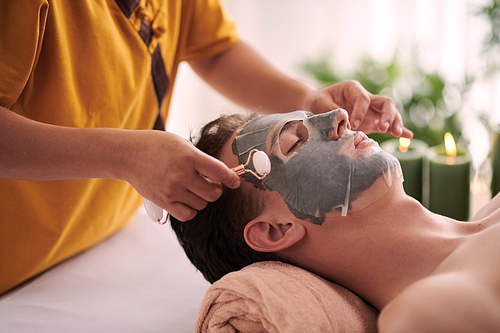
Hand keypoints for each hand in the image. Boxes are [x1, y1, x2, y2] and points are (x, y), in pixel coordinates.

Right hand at [124, 131, 240, 220]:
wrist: (128, 154)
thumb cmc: (156, 145)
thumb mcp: (181, 143)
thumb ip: (200, 158)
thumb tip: (220, 174)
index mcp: (189, 157)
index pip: (219, 172)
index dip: (231, 178)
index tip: (235, 182)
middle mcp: (182, 175)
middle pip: (213, 193)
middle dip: (215, 189)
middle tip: (209, 183)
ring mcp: (172, 190)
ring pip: (202, 204)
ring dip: (202, 199)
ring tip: (193, 189)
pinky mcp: (163, 202)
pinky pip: (188, 214)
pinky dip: (191, 209)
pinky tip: (187, 200)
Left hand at [305, 80, 412, 137]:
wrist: (315, 106)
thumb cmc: (317, 102)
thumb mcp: (319, 104)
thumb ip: (332, 113)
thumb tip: (346, 127)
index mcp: (353, 89)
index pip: (364, 98)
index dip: (361, 112)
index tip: (354, 125)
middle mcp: (366, 98)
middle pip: (385, 102)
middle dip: (387, 114)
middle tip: (383, 128)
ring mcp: (371, 110)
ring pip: (390, 113)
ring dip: (395, 122)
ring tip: (398, 134)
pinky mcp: (371, 121)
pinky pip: (387, 125)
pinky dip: (397, 130)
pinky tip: (407, 137)